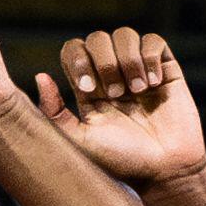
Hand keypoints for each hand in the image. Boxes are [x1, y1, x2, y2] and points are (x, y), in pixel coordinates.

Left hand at [52, 22, 205, 191]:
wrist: (164, 170)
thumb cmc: (121, 161)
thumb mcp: (80, 141)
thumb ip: (55, 112)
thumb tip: (40, 76)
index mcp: (88, 89)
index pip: (73, 51)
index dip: (76, 60)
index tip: (87, 89)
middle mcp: (111, 75)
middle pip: (97, 39)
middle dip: (103, 62)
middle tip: (114, 94)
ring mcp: (138, 70)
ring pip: (124, 35)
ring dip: (127, 60)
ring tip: (138, 90)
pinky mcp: (165, 69)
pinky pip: (153, 41)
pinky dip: (150, 58)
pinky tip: (153, 82)